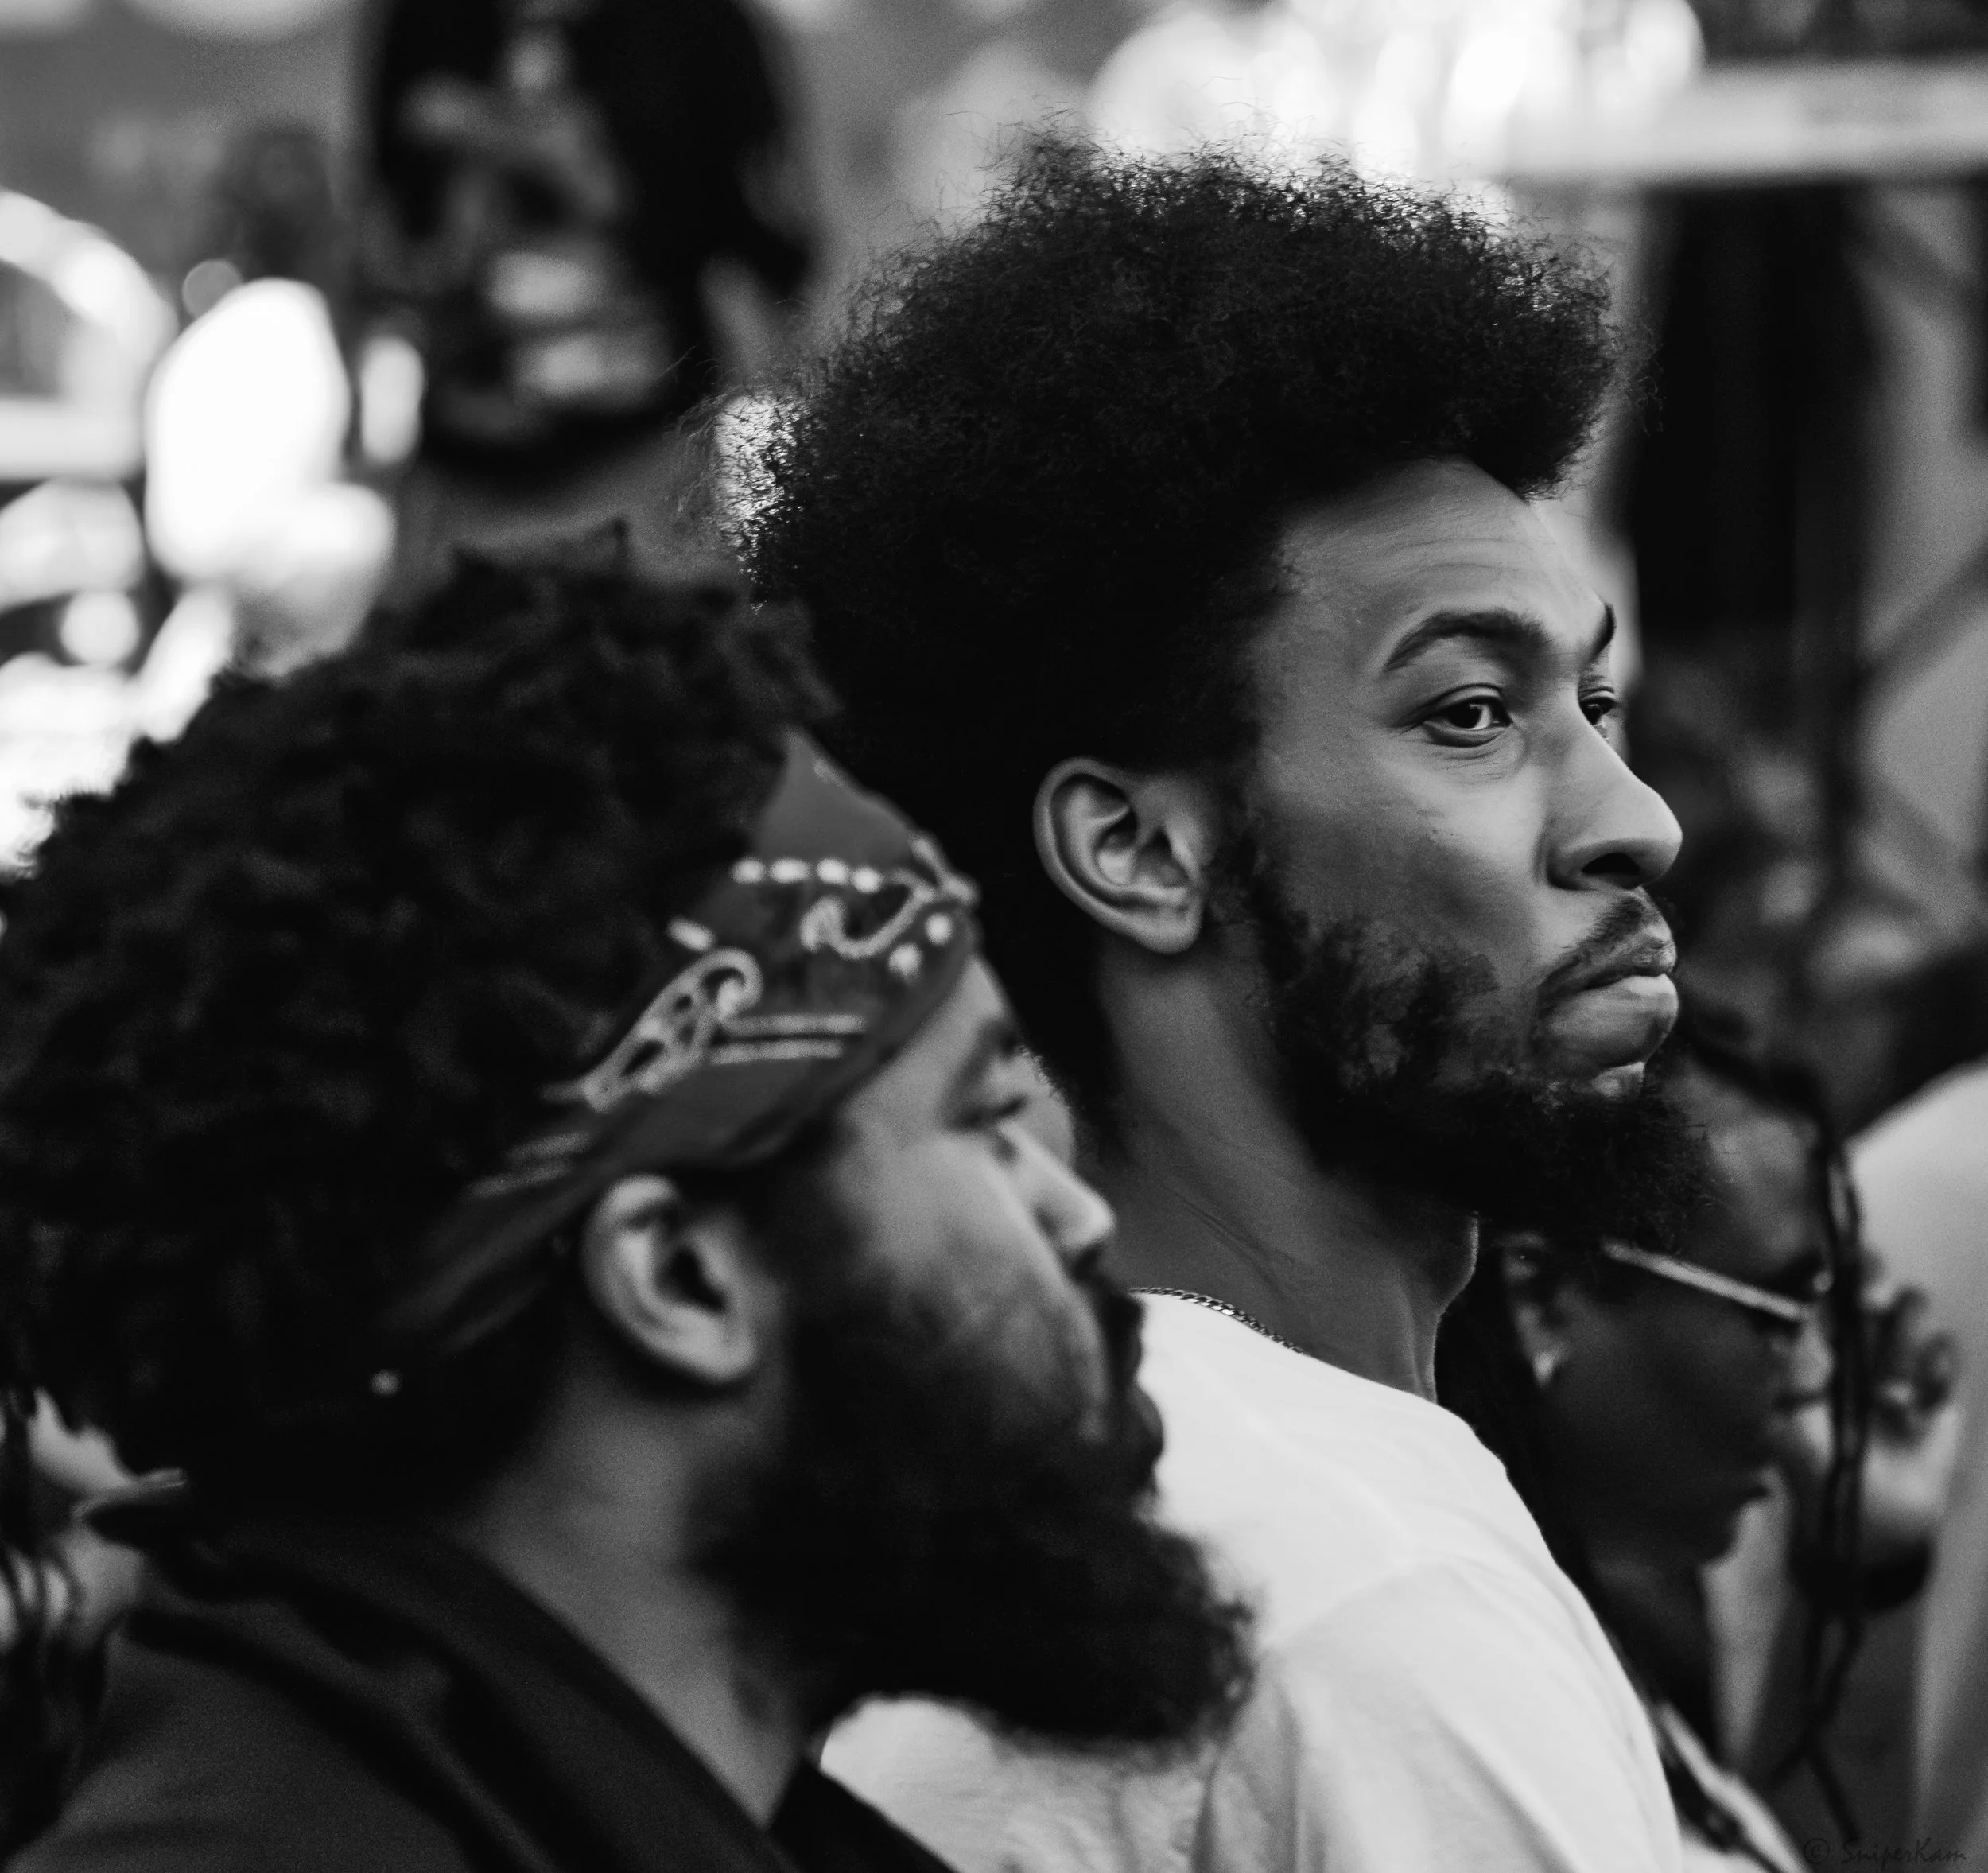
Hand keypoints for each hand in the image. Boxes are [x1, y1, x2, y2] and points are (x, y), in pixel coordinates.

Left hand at [1774, 1272, 1959, 1566]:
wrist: (1867, 1516)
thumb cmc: (1812, 1464)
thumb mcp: (1787, 1422)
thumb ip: (1788, 1377)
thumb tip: (1783, 1329)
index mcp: (1812, 1333)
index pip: (1821, 1276)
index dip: (1827, 1265)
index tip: (1826, 1278)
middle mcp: (1855, 1331)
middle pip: (1874, 1273)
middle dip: (1875, 1280)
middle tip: (1870, 1304)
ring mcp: (1898, 1351)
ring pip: (1914, 1305)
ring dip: (1902, 1346)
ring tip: (1886, 1400)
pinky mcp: (1937, 1380)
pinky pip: (1947, 1351)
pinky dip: (1936, 1374)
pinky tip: (1916, 1414)